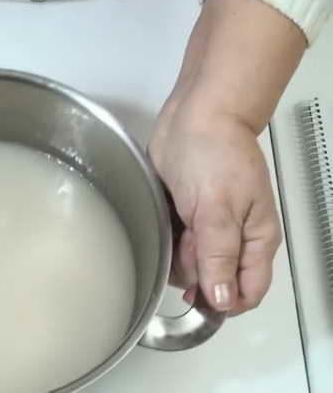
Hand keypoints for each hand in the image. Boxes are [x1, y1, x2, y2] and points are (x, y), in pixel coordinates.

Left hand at [149, 98, 281, 315]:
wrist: (195, 115)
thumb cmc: (215, 152)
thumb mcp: (218, 208)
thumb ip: (219, 254)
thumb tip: (222, 300)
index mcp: (255, 239)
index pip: (247, 292)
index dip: (223, 302)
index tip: (196, 298)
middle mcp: (234, 238)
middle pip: (214, 281)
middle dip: (194, 272)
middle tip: (184, 241)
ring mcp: (208, 227)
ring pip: (190, 265)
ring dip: (177, 255)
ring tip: (176, 224)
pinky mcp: (185, 216)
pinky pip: (174, 244)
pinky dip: (166, 240)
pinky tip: (163, 222)